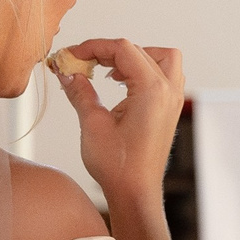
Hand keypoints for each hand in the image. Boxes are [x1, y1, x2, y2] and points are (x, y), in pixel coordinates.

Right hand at [53, 37, 184, 210]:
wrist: (136, 193)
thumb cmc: (120, 167)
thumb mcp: (93, 124)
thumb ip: (80, 92)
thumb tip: (68, 73)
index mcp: (152, 90)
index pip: (122, 49)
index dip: (93, 47)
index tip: (72, 55)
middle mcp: (168, 91)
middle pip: (138, 50)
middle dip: (107, 51)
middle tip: (82, 63)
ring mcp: (172, 100)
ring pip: (159, 58)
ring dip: (132, 57)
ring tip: (107, 69)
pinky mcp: (169, 109)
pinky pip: (163, 75)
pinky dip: (143, 70)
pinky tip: (121, 83)